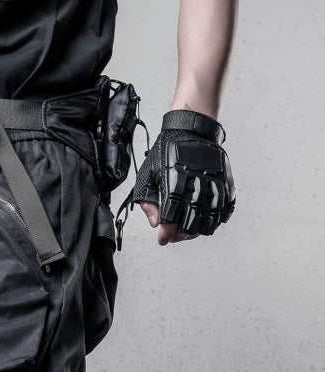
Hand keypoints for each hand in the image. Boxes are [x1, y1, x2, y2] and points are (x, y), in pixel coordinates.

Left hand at [133, 110, 234, 246]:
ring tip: (189, 230)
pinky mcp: (225, 182)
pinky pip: (226, 208)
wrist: (191, 129)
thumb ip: (148, 201)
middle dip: (180, 235)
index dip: (166, 234)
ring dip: (198, 231)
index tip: (163, 239)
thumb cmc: (167, 152)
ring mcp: (213, 185)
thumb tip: (155, 223)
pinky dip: (217, 220)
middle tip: (174, 235)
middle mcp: (196, 187)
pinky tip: (207, 221)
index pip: (171, 220)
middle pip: (191, 225)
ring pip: (210, 221)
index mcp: (174, 185)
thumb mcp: (148, 174)